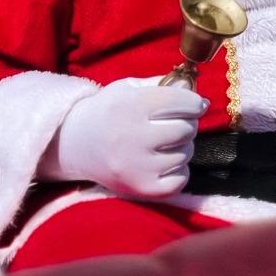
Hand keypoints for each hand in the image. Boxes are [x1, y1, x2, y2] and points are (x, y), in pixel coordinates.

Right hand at [39, 77, 208, 198]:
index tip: (195, 104)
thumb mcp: (129, 88)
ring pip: (185, 154)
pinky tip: (162, 162)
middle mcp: (133, 137)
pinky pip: (181, 179)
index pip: (181, 101)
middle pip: (186, 129)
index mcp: (131, 106)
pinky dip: (178, 170)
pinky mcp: (142, 189)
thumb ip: (163, 86)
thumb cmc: (108, 111)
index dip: (194, 102)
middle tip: (175, 123)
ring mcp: (137, 166)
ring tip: (162, 143)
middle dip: (187, 123)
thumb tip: (200, 97)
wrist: (75, 144)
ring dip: (181, 147)